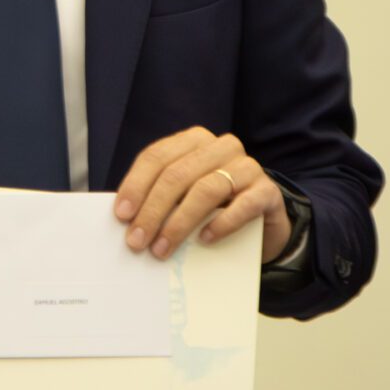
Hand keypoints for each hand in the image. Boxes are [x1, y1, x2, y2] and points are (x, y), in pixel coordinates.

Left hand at [113, 127, 289, 261]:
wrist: (260, 224)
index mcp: (194, 141)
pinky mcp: (268, 191)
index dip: (136, 185)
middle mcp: (222, 147)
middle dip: (153, 210)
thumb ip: (159, 199)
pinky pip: (243, 205)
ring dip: (180, 222)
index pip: (157, 156)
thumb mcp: (183, 198)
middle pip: (178, 174)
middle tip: (137, 241)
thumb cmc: (212, 208)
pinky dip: (222, 223)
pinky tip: (205, 239)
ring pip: (207, 189)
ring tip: (162, 248)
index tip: (121, 215)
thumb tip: (126, 220)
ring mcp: (248, 167)